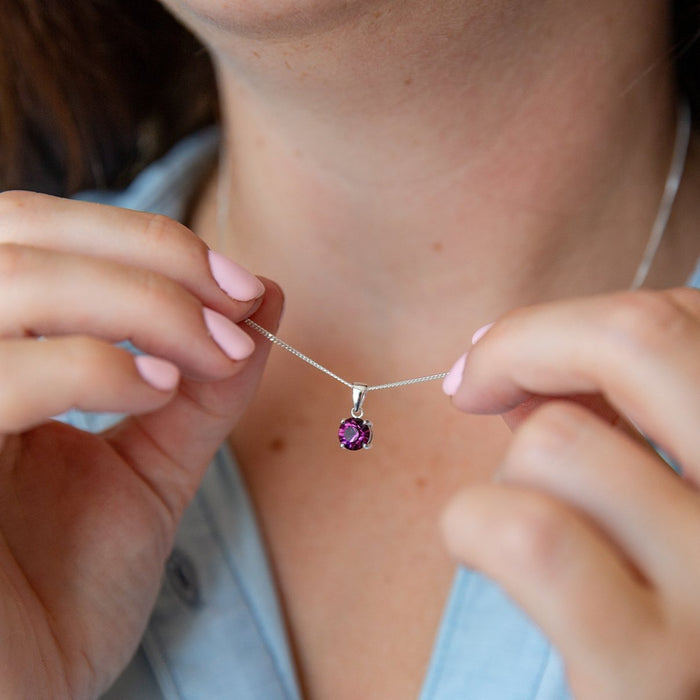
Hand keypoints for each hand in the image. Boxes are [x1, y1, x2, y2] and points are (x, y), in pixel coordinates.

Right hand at [0, 191, 282, 697]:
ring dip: (141, 301)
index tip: (245, 286)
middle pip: (20, 228)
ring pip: (14, 282)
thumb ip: (204, 385)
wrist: (22, 691)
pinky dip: (92, 366)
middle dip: (151, 254)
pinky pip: (2, 378)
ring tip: (214, 352)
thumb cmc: (67, 588)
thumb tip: (266, 297)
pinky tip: (156, 392)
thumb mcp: (151, 467)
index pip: (40, 233)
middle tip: (238, 301)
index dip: (146, 239)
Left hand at [441, 287, 699, 698]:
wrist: (660, 696)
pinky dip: (472, 524)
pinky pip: (527, 536)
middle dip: (523, 345)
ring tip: (528, 518)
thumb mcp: (656, 478)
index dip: (564, 325)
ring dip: (510, 472)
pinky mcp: (651, 679)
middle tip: (474, 385)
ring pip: (556, 441)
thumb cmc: (650, 586)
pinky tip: (478, 544)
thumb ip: (612, 406)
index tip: (503, 358)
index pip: (675, 319)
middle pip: (636, 337)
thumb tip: (504, 347)